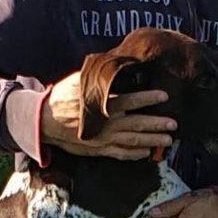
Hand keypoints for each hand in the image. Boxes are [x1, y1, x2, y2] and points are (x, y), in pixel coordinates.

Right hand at [41, 70, 175, 159]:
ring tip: (167, 140)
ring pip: (132, 142)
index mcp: (103, 105)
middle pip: (137, 124)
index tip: (164, 96)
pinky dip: (135, 154)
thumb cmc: (61, 98)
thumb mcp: (78, 82)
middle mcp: (106, 124)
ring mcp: (103, 139)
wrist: (43, 122)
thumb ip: (98, 77)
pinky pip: (120, 154)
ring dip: (151, 141)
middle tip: (174, 124)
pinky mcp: (98, 150)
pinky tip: (147, 153)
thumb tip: (114, 63)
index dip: (148, 98)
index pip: (130, 101)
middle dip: (157, 124)